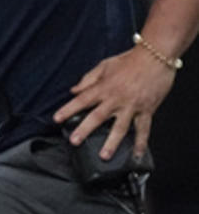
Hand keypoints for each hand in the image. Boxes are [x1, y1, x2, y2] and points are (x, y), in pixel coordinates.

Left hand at [55, 47, 176, 160]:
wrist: (155, 57)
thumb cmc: (129, 60)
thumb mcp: (104, 66)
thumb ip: (88, 79)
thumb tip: (74, 91)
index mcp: (104, 88)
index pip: (81, 100)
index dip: (67, 110)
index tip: (56, 119)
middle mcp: (116, 99)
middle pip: (97, 117)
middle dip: (84, 130)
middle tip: (74, 141)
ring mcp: (132, 106)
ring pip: (120, 128)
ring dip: (111, 143)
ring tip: (104, 155)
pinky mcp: (147, 110)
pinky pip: (144, 129)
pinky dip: (141, 143)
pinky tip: (137, 155)